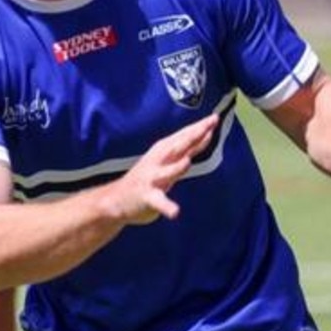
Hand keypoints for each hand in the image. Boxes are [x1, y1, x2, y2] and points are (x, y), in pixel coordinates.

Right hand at [104, 114, 218, 225]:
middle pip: (178, 147)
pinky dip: (166, 206)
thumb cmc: (147, 177)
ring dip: (176, 167)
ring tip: (187, 162)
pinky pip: (158, 202)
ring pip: (166, 172)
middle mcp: (158, 161)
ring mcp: (152, 179)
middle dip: (192, 136)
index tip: (214, 118)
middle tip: (208, 126)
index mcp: (164, 151)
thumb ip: (187, 150)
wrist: (116, 199)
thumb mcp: (167, 159)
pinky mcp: (147, 197)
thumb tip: (207, 134)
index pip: (184, 137)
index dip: (199, 127)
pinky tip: (175, 212)